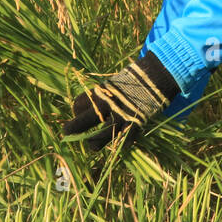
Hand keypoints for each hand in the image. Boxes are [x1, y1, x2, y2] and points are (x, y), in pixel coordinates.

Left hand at [62, 52, 178, 150]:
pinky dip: (120, 144)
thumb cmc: (132, 79)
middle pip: (82, 121)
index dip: (75, 111)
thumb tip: (90, 104)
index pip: (78, 105)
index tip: (76, 113)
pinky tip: (118, 144)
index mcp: (99, 92)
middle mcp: (106, 106)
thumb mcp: (112, 83)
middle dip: (72, 128)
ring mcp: (120, 117)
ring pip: (100, 137)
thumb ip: (102, 95)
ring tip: (92, 146)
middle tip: (66, 133)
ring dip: (94, 143)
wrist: (155, 76)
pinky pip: (123, 140)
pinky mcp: (134, 124)